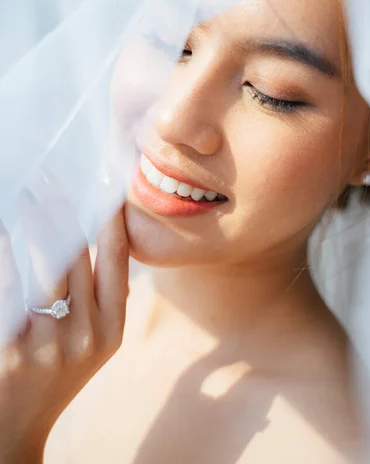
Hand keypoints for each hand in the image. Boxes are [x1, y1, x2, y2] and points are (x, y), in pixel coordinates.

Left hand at [0, 182, 128, 463]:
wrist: (15, 429)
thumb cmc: (55, 375)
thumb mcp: (93, 342)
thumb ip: (99, 296)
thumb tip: (88, 232)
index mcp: (112, 329)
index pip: (118, 260)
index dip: (111, 218)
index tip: (102, 185)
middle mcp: (86, 335)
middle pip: (77, 256)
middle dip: (63, 211)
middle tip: (49, 179)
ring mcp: (47, 345)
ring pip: (45, 265)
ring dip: (35, 223)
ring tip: (26, 194)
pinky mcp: (9, 349)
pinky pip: (10, 286)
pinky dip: (8, 253)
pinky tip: (6, 230)